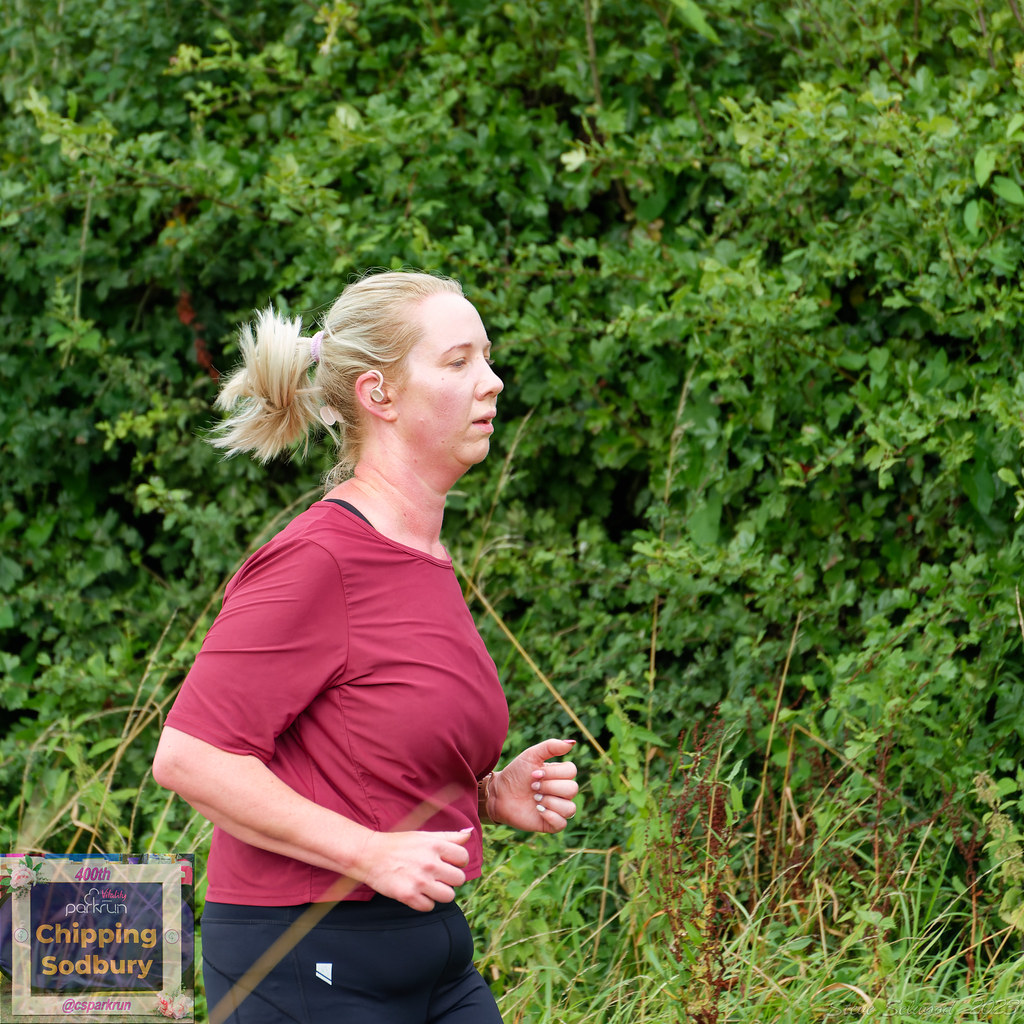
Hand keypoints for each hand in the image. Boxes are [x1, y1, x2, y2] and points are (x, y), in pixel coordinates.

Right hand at [354, 828, 472, 910]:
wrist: (370, 855)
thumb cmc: (399, 844)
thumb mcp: (424, 835)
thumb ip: (449, 836)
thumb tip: (469, 834)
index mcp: (435, 845)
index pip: (463, 858)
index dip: (459, 862)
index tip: (449, 863)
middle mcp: (430, 863)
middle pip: (459, 879)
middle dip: (451, 879)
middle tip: (439, 876)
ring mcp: (420, 881)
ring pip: (448, 896)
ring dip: (441, 893)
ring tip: (430, 886)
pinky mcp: (408, 896)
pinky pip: (430, 907)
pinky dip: (425, 902)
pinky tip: (417, 892)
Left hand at [486, 738, 578, 832]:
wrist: (499, 793)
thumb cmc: (516, 773)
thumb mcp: (531, 755)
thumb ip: (551, 747)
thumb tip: (572, 743)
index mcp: (560, 775)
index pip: (572, 771)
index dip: (554, 773)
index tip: (534, 773)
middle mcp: (562, 792)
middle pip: (572, 789)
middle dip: (549, 787)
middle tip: (533, 787)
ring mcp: (557, 808)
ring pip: (570, 808)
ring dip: (550, 802)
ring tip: (535, 799)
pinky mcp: (550, 824)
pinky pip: (562, 824)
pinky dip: (551, 816)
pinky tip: (538, 810)